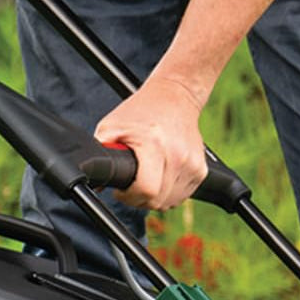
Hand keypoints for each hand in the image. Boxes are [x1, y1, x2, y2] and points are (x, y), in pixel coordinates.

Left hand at [95, 76, 207, 210]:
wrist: (175, 96)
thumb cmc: (141, 110)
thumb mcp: (111, 126)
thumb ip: (101, 153)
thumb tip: (98, 182)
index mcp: (154, 144)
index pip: (146, 191)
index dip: (129, 196)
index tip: (122, 188)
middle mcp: (177, 156)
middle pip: (157, 201)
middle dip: (139, 198)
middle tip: (132, 182)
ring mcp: (192, 164)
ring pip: (169, 202)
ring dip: (155, 197)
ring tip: (147, 176)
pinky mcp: (201, 170)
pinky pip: (182, 196)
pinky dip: (169, 192)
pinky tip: (161, 176)